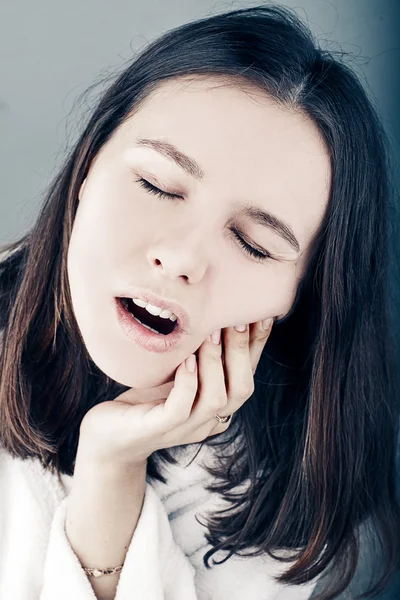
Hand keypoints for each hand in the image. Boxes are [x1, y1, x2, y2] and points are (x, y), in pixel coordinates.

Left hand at [78, 318, 273, 468]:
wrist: (108, 435)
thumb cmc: (145, 398)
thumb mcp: (177, 372)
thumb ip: (198, 354)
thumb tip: (214, 311)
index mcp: (217, 405)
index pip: (247, 374)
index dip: (258, 346)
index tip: (263, 315)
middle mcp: (207, 419)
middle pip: (242, 389)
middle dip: (242, 352)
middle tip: (235, 319)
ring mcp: (184, 428)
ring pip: (216, 399)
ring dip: (216, 362)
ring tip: (210, 333)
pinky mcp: (157, 429)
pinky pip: (180, 409)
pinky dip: (188, 383)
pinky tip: (186, 361)